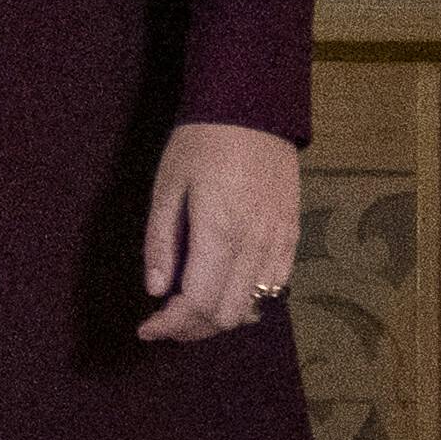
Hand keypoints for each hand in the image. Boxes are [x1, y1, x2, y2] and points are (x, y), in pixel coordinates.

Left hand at [138, 120, 303, 344]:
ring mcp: (281, 241)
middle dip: (192, 328)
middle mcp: (257, 244)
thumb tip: (156, 290)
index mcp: (220, 232)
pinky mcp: (293, 235)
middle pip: (227, 314)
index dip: (171, 325)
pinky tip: (223, 289)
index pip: (199, 303)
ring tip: (189, 308)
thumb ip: (161, 243)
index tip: (147, 328)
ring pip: (254, 305)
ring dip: (219, 317)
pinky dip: (248, 299)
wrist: (254, 111)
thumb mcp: (166, 188)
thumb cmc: (201, 145)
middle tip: (164, 321)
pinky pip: (276, 285)